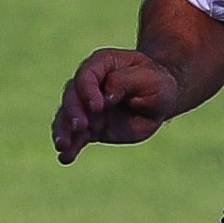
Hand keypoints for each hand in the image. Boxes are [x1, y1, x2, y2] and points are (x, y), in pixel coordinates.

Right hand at [51, 48, 181, 163]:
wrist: (160, 100)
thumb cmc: (156, 83)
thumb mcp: (149, 78)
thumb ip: (125, 82)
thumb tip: (106, 96)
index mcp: (102, 64)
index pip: (86, 75)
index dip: (87, 91)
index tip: (97, 107)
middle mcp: (88, 85)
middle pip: (72, 96)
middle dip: (73, 112)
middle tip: (81, 127)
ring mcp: (87, 107)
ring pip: (67, 118)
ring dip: (63, 131)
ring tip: (63, 146)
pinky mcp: (91, 128)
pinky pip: (76, 138)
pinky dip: (70, 148)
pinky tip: (65, 158)